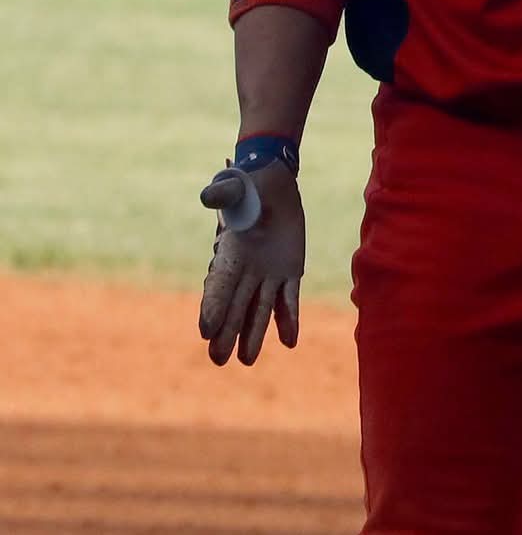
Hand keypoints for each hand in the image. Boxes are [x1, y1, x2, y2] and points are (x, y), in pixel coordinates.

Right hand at [197, 160, 305, 365]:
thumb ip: (223, 194)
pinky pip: (289, 299)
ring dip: (254, 335)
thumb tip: (208, 197)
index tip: (205, 330)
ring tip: (246, 361)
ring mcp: (268, 274)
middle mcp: (246, 271)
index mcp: (230, 254)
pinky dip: (289, 319)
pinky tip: (289, 341)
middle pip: (234, 307)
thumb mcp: (235, 188)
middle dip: (226, 333)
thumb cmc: (249, 187)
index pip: (219, 285)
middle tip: (217, 359)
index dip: (212, 306)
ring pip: (259, 310)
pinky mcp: (290, 271)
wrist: (274, 188)